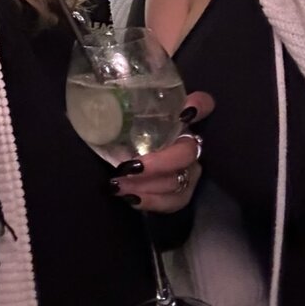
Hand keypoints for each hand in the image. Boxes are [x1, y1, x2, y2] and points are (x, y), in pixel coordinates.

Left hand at [109, 91, 213, 212]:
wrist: (126, 166)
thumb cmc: (125, 134)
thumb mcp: (124, 121)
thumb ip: (121, 112)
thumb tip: (102, 110)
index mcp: (177, 118)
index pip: (202, 104)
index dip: (200, 105)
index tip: (186, 112)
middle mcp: (189, 142)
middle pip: (187, 152)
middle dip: (159, 163)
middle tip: (130, 166)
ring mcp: (190, 169)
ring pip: (179, 180)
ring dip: (148, 185)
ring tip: (118, 185)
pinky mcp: (184, 192)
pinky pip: (174, 201)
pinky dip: (151, 201)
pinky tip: (130, 198)